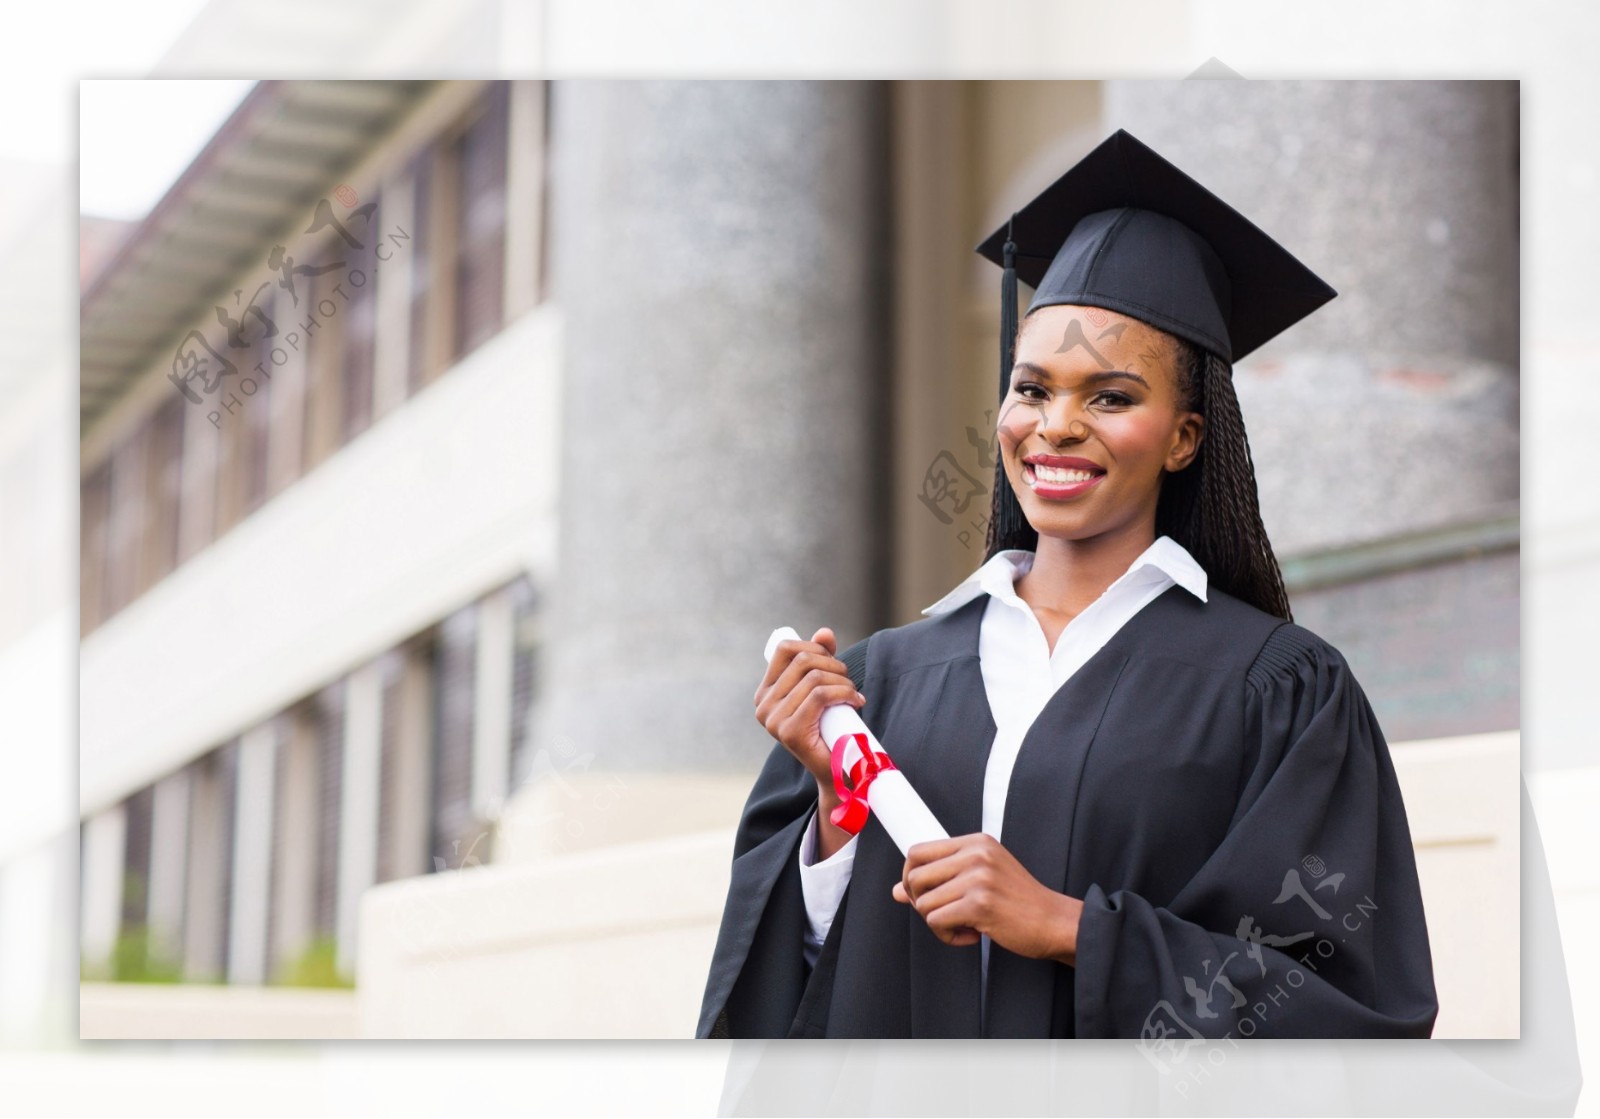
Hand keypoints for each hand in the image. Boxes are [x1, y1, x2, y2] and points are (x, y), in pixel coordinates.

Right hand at [754, 626, 866, 790]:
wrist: (837, 771)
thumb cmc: (830, 727)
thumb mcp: (823, 687)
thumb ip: (820, 658)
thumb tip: (825, 632)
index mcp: (765, 692)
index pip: (785, 648)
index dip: (814, 647)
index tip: (833, 663)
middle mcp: (763, 705)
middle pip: (803, 659)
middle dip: (834, 665)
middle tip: (848, 683)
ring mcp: (773, 720)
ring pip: (815, 677)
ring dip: (843, 682)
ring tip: (852, 694)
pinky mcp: (789, 732)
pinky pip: (819, 695)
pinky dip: (843, 693)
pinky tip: (855, 701)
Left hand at [890, 833, 1083, 964]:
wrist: (1055, 921)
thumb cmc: (1019, 901)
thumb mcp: (981, 878)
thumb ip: (941, 879)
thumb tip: (898, 891)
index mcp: (975, 842)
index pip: (917, 851)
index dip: (910, 877)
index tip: (922, 894)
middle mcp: (975, 854)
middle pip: (914, 876)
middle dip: (919, 902)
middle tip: (942, 914)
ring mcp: (978, 878)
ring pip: (923, 903)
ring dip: (938, 923)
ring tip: (963, 925)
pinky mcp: (980, 904)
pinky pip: (937, 922)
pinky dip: (948, 936)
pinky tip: (971, 935)